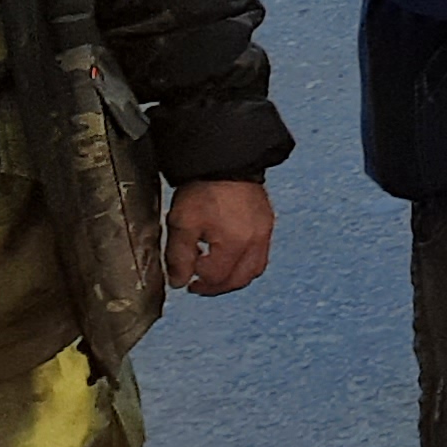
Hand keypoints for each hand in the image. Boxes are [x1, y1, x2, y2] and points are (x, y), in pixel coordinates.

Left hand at [168, 178, 273, 295]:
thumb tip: (179, 281)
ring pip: (253, 270)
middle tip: (198, 285)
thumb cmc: (204, 188)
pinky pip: (260, 254)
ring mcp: (265, 232)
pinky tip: (229, 255)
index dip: (197, 280)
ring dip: (233, 277)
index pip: (215, 278)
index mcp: (235, 244)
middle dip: (216, 287)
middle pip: (238, 280)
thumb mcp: (181, 223)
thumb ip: (178, 257)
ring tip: (214, 272)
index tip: (184, 275)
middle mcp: (255, 242)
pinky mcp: (267, 223)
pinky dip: (244, 263)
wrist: (225, 159)